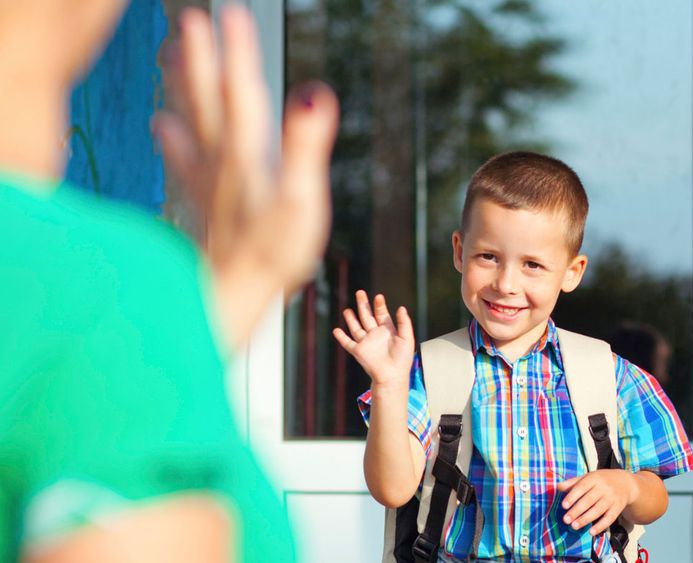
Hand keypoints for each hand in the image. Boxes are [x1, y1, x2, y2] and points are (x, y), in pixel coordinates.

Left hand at [154, 5, 338, 349]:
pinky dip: (171, 136)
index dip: (238, 51)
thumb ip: (306, 146)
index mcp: (247, 156)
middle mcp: (221, 162)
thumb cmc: (270, 257)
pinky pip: (182, 158)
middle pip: (208, 99)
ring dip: (181, 85)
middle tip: (190, 18)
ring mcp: (208, 183)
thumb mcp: (302, 202)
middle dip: (200, 56)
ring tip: (169, 53)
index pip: (242, 91)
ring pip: (191, 121)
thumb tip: (314, 93)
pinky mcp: (203, 204)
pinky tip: (159, 123)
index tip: (232, 13)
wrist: (228, 299)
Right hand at [333, 291, 414, 386]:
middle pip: (367, 317)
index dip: (379, 305)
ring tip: (347, 310)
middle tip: (360, 292)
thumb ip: (404, 323)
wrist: (393, 375)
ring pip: (356, 328)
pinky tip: (336, 330)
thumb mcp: (407, 338)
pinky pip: (348, 343)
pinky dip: (341, 337)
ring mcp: (366, 343)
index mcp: (387, 331)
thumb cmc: (402, 359)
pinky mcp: (358, 351)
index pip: (381, 314)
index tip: (378, 296)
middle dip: (363, 305)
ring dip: (351, 319)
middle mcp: (375, 335)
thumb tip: (401, 308)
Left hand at [556, 469, 638, 535]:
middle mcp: (604, 488)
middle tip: (566, 520)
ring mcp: (612, 499)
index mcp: (595, 478)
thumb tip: (558, 487)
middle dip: (577, 511)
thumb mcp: (588, 477)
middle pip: (589, 500)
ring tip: (574, 526)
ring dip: (585, 519)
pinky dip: (600, 526)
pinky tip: (591, 532)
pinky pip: (609, 518)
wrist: (626, 483)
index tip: (564, 505)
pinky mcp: (617, 508)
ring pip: (598, 510)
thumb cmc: (601, 480)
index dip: (573, 496)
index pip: (582, 487)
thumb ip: (573, 483)